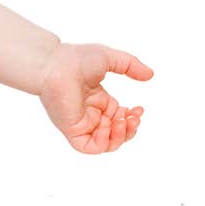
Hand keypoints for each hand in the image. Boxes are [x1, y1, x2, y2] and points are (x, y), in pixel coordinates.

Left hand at [38, 42, 153, 153]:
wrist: (55, 64)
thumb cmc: (75, 59)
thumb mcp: (111, 59)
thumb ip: (131, 66)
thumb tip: (150, 75)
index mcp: (96, 99)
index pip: (118, 117)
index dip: (131, 117)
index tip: (139, 108)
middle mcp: (88, 113)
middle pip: (115, 133)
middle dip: (130, 128)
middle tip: (134, 117)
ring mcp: (80, 122)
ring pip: (106, 143)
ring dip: (121, 136)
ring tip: (123, 121)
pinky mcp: (72, 129)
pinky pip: (90, 147)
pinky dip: (105, 143)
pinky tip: (109, 127)